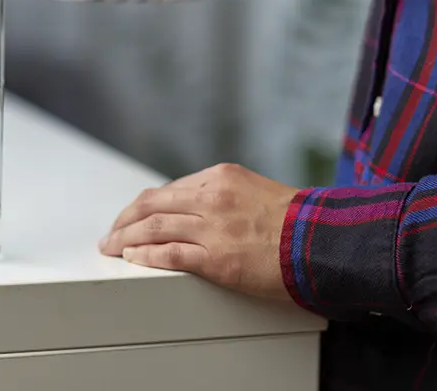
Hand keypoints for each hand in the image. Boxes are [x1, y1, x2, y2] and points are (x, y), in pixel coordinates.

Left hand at [99, 163, 298, 300]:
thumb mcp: (258, 192)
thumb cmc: (300, 222)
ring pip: (152, 227)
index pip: (169, 189)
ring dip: (124, 238)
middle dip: (124, 219)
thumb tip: (201, 210)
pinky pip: (167, 254)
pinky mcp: (216, 258)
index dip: (144, 205)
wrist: (325, 241)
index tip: (134, 215)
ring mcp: (212, 227)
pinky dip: (143, 255)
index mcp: (221, 177)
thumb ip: (227, 197)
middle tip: (111, 233)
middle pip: (151, 204)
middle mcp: (212, 197)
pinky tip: (131, 258)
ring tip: (111, 248)